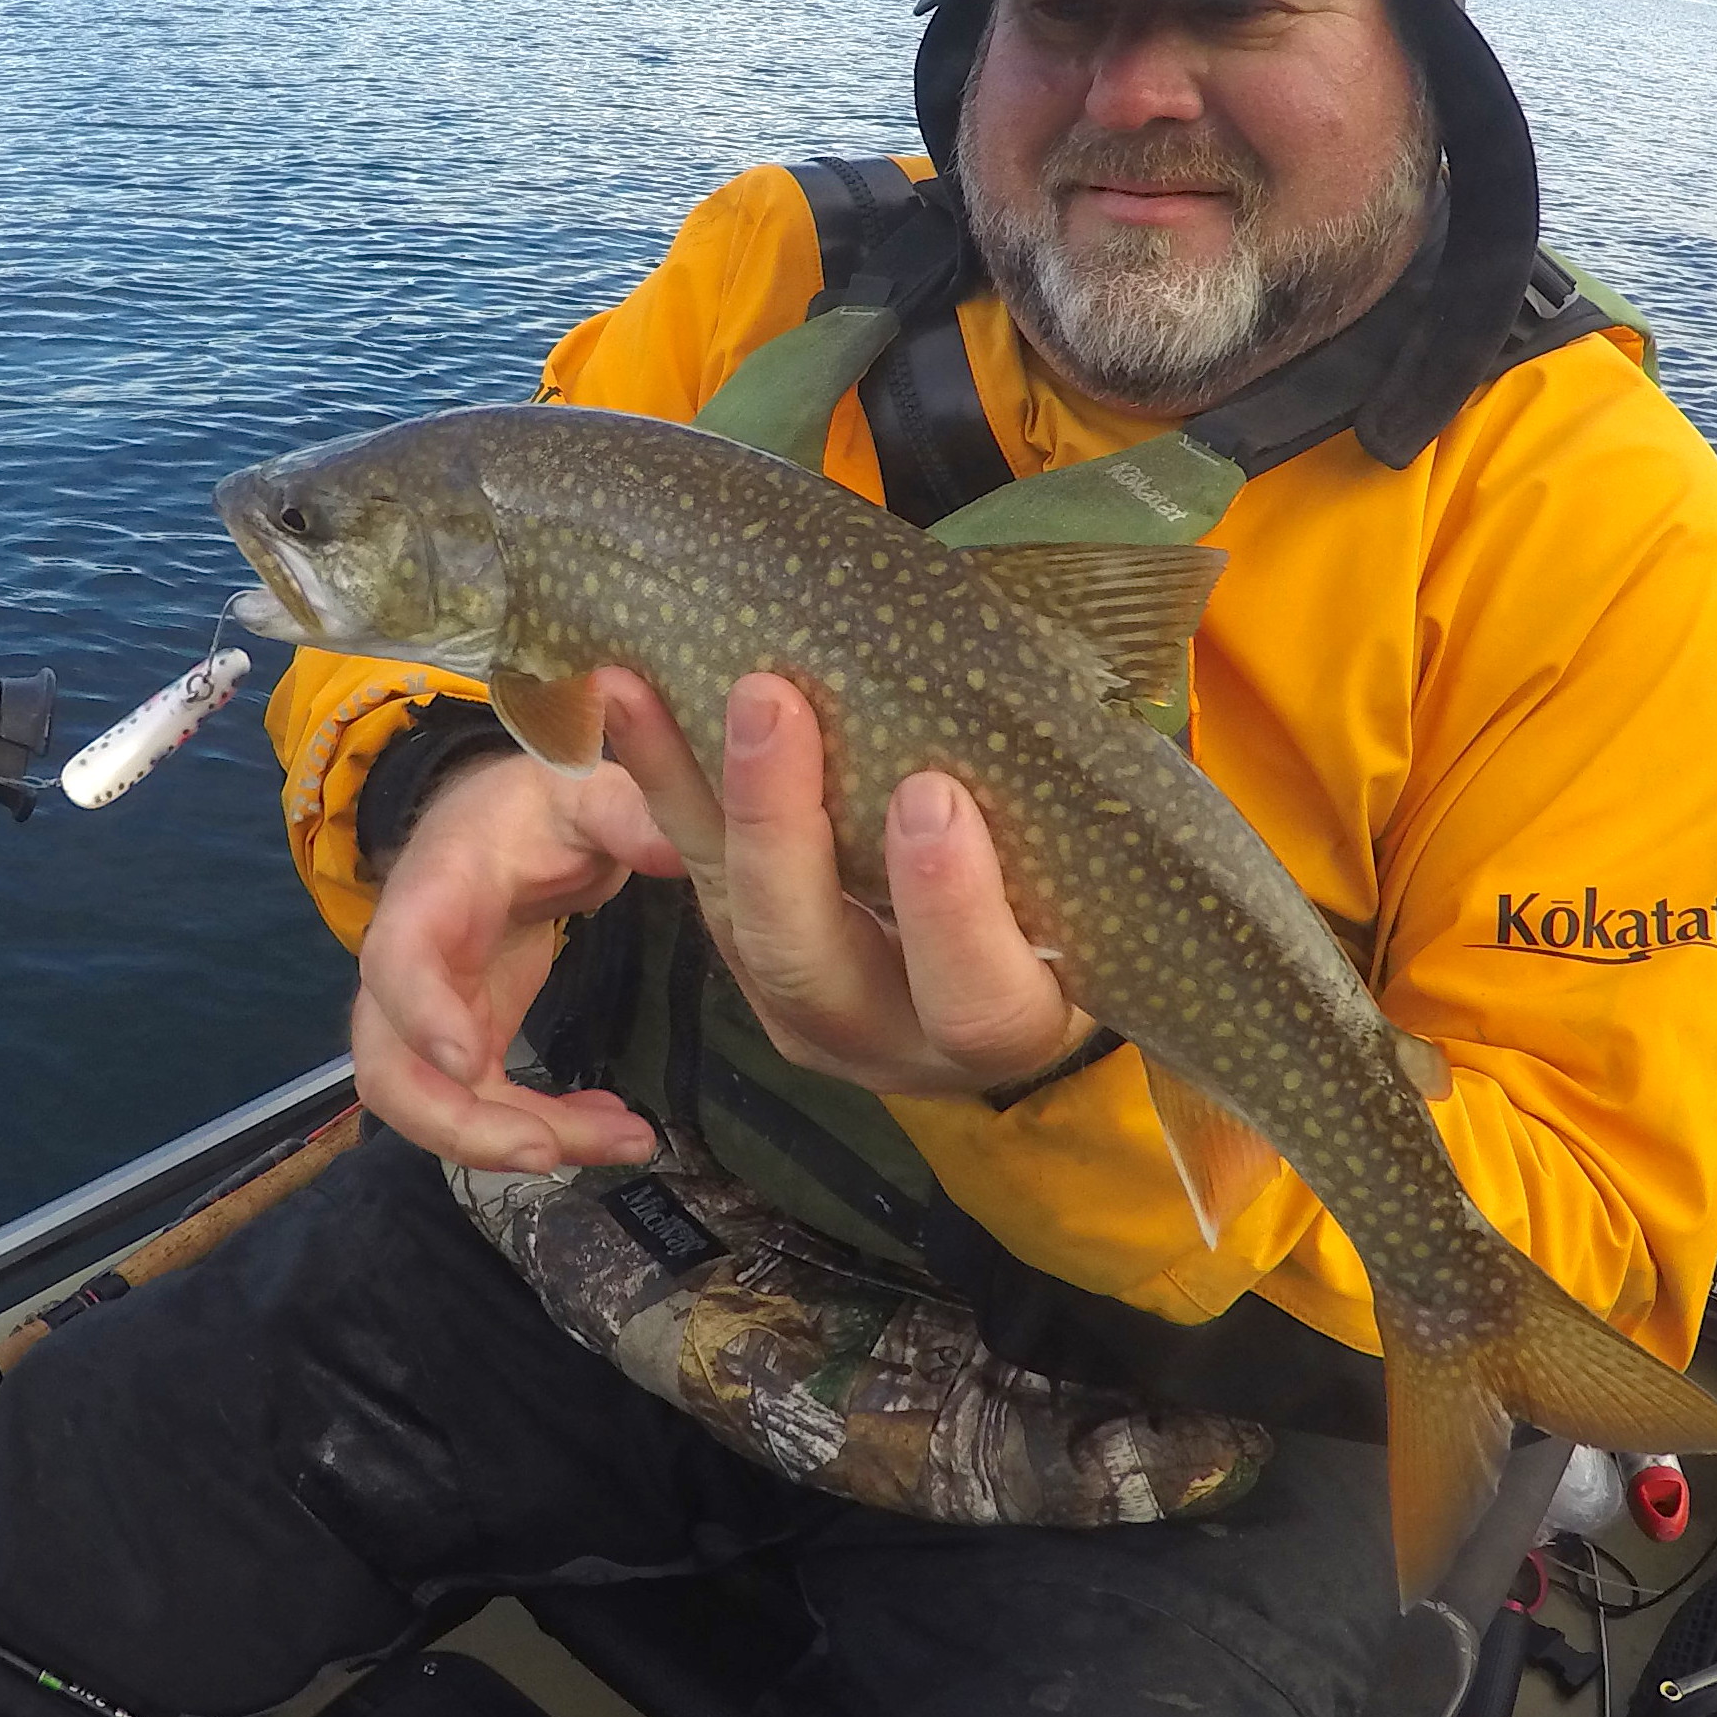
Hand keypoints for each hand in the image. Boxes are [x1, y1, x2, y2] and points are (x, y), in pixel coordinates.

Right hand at [350, 710, 678, 1172]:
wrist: (500, 824)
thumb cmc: (532, 807)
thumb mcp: (579, 790)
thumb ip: (623, 812)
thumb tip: (676, 845)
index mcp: (431, 895)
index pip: (396, 958)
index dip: (419, 1013)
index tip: (468, 1060)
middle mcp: (412, 968)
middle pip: (393, 1069)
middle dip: (460, 1124)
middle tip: (546, 1152)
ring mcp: (431, 1016)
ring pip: (438, 1107)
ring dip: (516, 1142)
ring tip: (625, 1142)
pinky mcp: (465, 1042)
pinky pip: (486, 1110)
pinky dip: (547, 1130)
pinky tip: (617, 1128)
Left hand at [601, 670, 1086, 1097]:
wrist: (1013, 937)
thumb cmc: (1080, 889)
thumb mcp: (1097, 872)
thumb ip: (1058, 817)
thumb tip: (1029, 680)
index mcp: (1003, 1027)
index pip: (976, 1001)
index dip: (952, 913)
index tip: (933, 797)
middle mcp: (887, 1037)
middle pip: (812, 963)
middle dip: (781, 831)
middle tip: (772, 700)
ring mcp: (798, 999)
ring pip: (728, 916)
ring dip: (684, 792)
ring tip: (641, 684)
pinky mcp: (740, 947)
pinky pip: (689, 867)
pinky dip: (655, 779)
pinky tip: (619, 692)